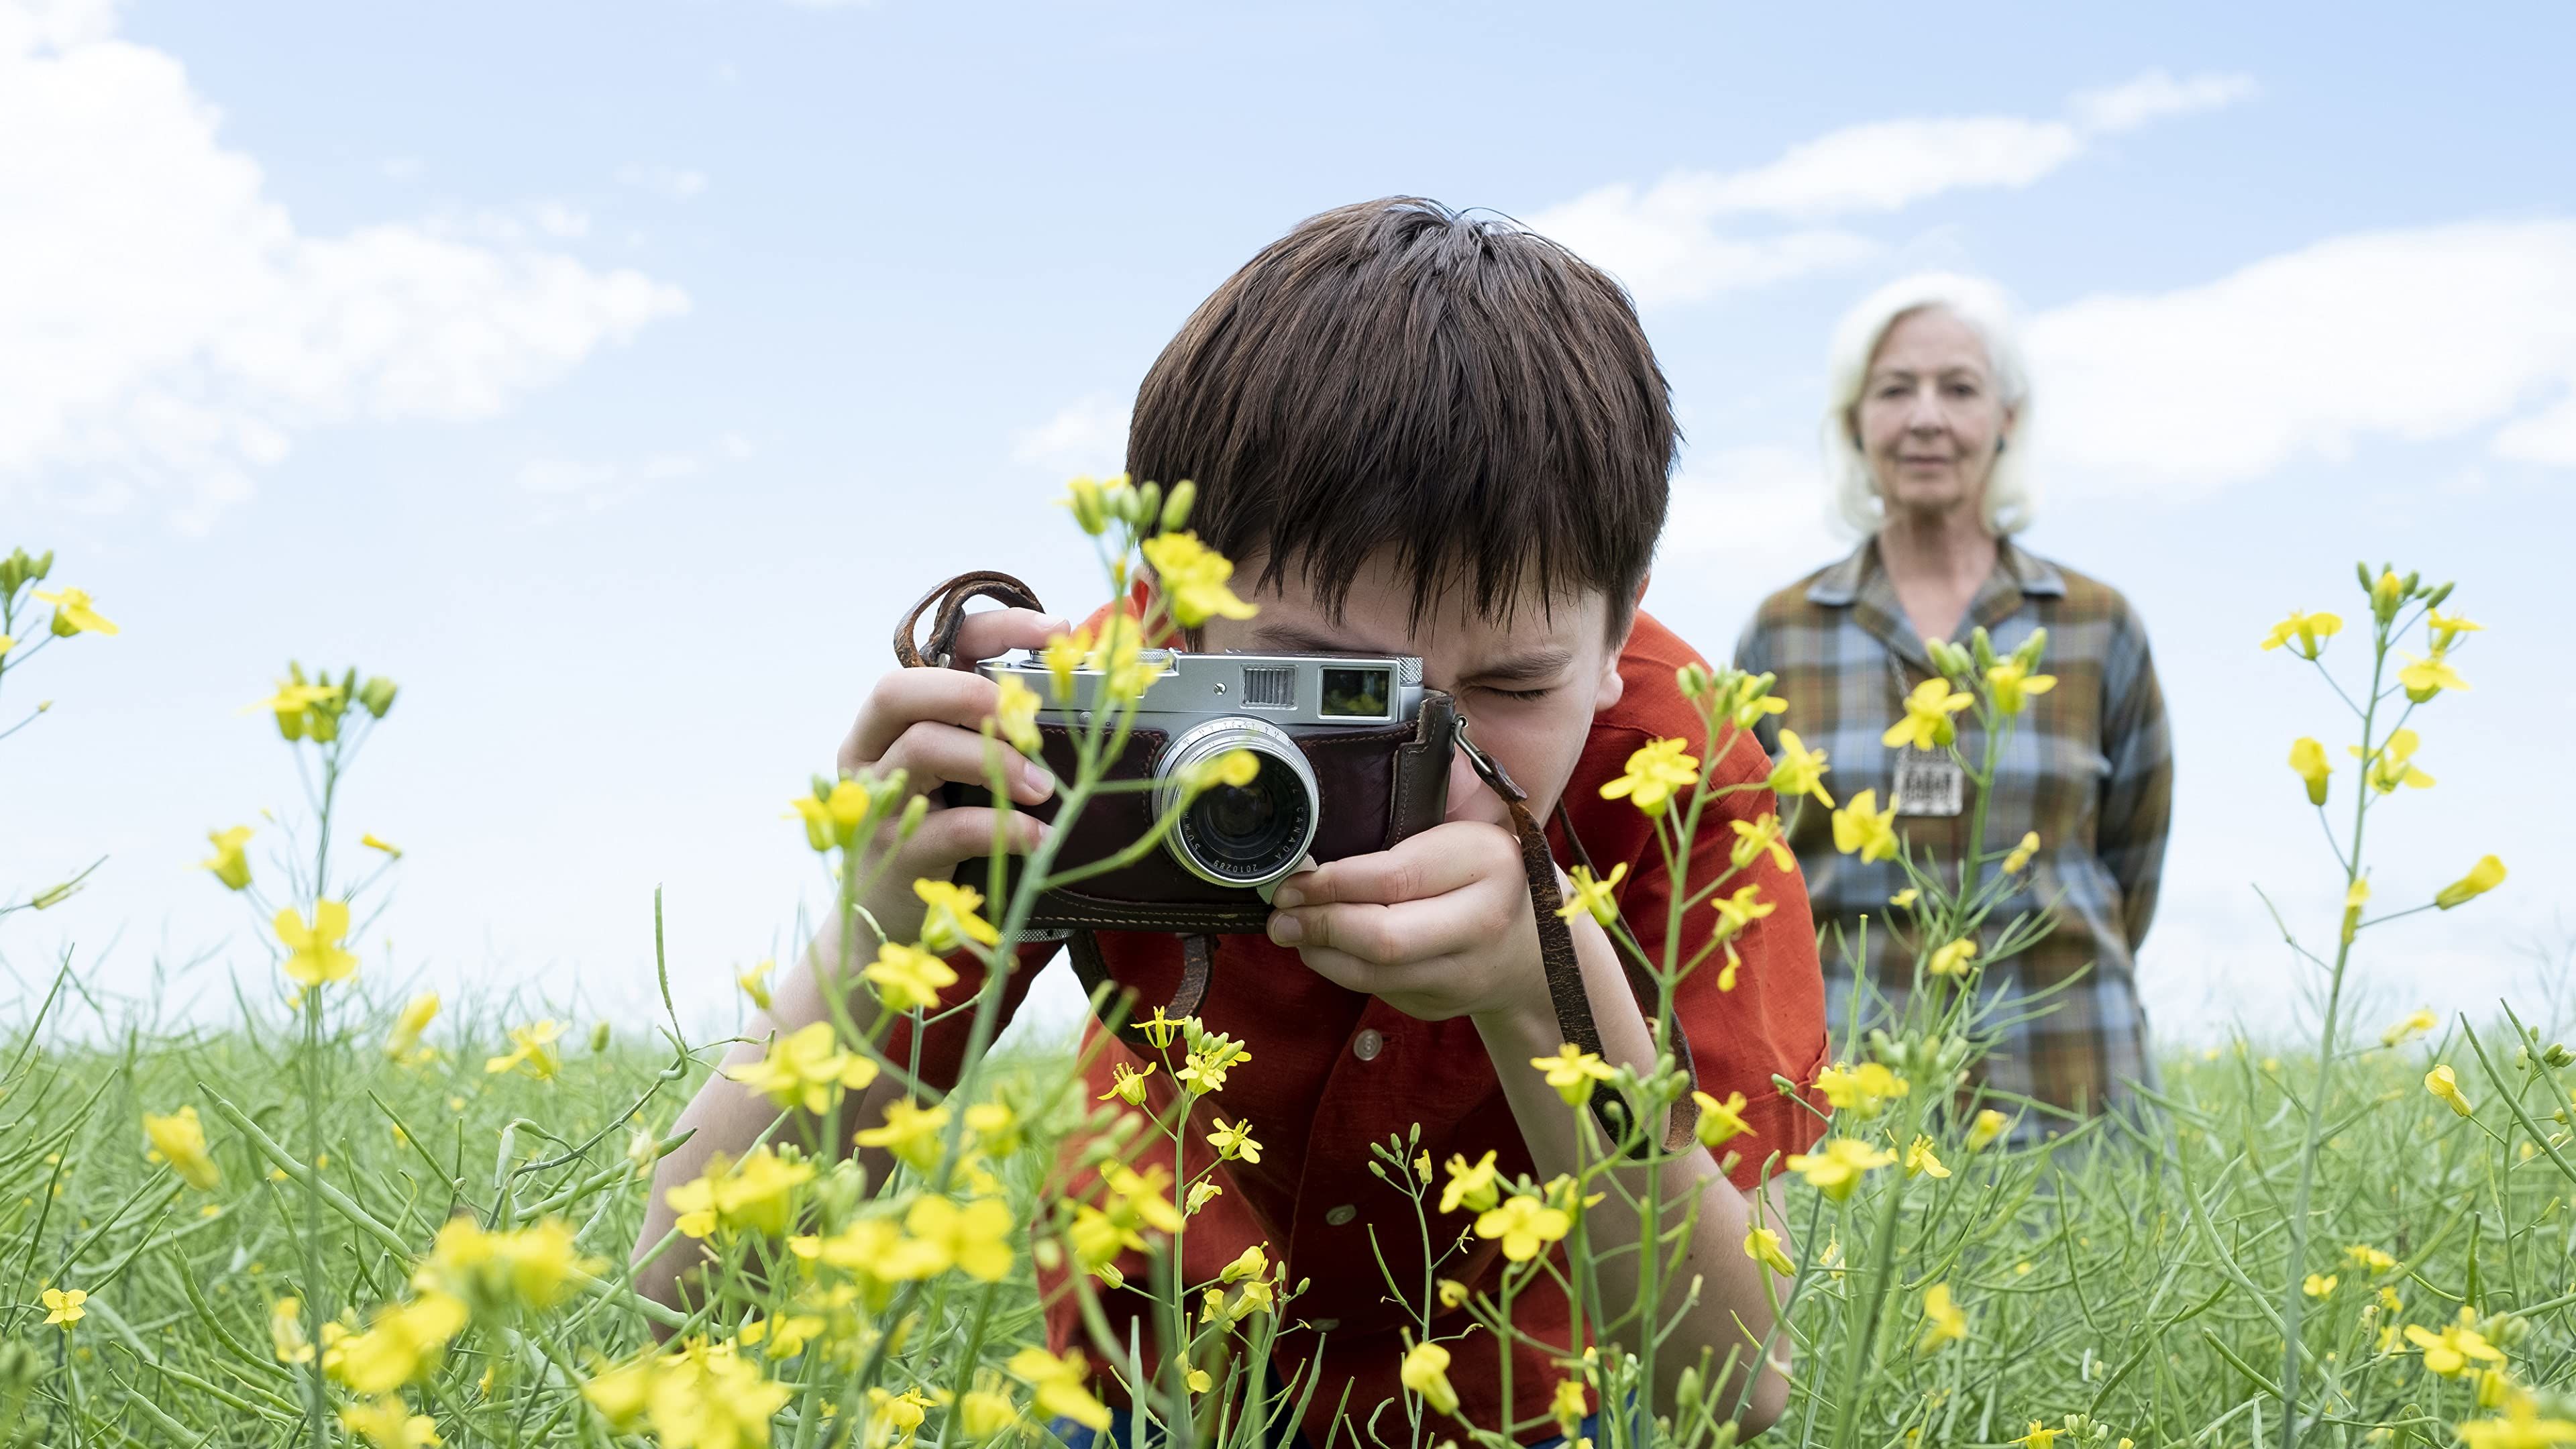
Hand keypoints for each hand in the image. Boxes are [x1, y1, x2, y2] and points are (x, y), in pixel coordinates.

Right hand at [837, 607, 1062, 947]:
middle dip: (973, 694)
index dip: (997, 630)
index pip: (935, 649)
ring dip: (996, 762)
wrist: (883, 919)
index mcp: (890, 718)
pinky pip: (951, 827)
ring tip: (1046, 788)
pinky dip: (1005, 827)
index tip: (1059, 630)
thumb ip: (989, 734)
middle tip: (1028, 717)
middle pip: (901, 691)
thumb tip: (1068, 706)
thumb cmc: (933, 830)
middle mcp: (868, 749)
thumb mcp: (954, 772)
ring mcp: (875, 801)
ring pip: (923, 748)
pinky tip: (1038, 835)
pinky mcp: (895, 853)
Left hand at [1263, 821, 1560, 1027]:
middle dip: (1320, 924)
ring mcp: (1464, 972)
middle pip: (1384, 937)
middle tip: (1280, 915)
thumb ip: (1433, 792)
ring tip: (1289, 930)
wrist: (1536, 945)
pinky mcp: (1442, 1004)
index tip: (1295, 876)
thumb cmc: (1487, 871)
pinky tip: (1322, 947)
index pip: (1396, 876)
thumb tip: (1381, 749)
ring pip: (1374, 973)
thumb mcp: (1470, 823)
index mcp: (1488, 864)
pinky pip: (1378, 989)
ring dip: (1319, 952)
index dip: (1334, 880)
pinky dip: (1340, 969)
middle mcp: (1481, 922)